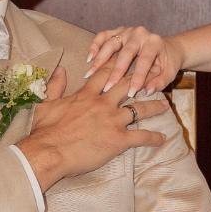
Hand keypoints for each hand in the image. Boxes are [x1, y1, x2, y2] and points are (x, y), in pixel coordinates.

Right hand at [17, 67, 165, 189]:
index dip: (117, 65)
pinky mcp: (118, 140)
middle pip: (127, 86)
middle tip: (152, 77)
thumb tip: (60, 69)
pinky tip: (161, 139)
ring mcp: (112, 121)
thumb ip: (55, 85)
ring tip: (165, 106)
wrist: (48, 151)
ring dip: (154, 107)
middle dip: (141, 80)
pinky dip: (153, 138)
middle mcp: (103, 104)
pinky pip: (141, 137)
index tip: (127, 60)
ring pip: (139, 109)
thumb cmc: (45, 130)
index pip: (105, 74)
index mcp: (86, 95)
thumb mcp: (46, 103)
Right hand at [86, 25, 182, 93]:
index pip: (144, 61)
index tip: (130, 93)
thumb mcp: (169, 73)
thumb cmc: (167, 62)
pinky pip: (103, 35)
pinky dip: (95, 46)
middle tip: (107, 88)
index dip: (138, 78)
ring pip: (110, 43)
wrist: (166, 47)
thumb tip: (147, 91)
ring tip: (90, 75)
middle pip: (125, 52)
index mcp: (154, 42)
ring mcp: (127, 30)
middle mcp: (140, 33)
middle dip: (116, 71)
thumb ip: (159, 82)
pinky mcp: (117, 31)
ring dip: (100, 60)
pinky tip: (89, 59)